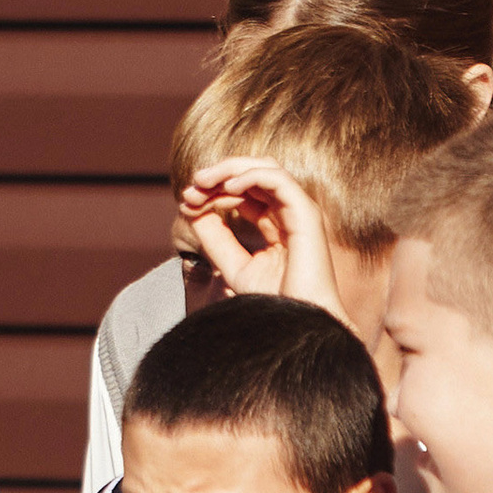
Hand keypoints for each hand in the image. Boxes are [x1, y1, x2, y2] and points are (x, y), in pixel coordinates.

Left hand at [179, 157, 346, 320]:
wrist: (300, 324)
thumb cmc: (275, 302)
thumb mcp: (233, 265)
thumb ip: (215, 237)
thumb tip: (191, 208)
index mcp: (276, 224)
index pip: (243, 193)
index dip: (214, 191)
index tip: (186, 203)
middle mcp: (289, 213)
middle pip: (253, 174)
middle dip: (219, 175)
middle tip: (193, 186)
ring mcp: (300, 210)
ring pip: (266, 168)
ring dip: (230, 169)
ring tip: (203, 181)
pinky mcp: (306, 213)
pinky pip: (278, 179)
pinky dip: (250, 176)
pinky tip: (227, 187)